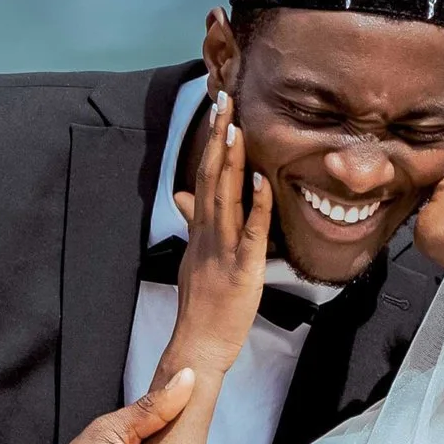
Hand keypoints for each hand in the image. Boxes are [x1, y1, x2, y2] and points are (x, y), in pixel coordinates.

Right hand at [168, 89, 273, 377]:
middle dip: (218, 138)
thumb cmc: (202, 305)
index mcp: (201, 229)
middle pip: (211, 176)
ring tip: (235, 128)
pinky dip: (255, 206)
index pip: (205, 176)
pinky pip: (250, 232)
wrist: (198, 343)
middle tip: (224, 100)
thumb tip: (183, 195)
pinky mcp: (242, 269)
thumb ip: (192, 222)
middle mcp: (208, 233)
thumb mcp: (195, 256)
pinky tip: (260, 181)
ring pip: (226, 197)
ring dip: (231, 162)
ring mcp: (223, 249)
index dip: (211, 142)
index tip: (218, 110)